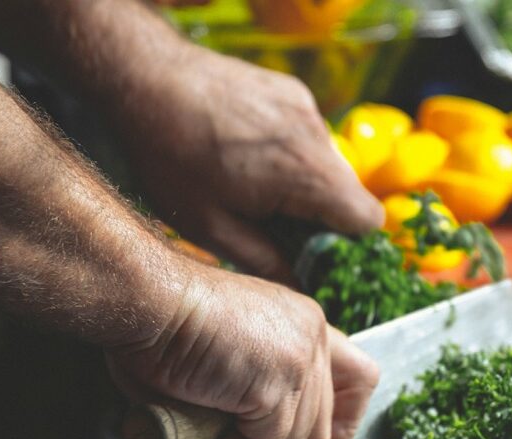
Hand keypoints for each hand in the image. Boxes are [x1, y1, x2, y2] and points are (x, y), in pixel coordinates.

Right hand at [106, 265, 378, 438]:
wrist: (145, 299)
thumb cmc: (162, 321)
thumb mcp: (229, 348)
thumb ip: (256, 386)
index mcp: (305, 322)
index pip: (359, 378)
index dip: (344, 422)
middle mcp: (312, 337)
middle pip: (322, 426)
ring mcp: (299, 361)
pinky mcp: (275, 387)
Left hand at [116, 43, 382, 281]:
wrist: (144, 79)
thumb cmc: (169, 156)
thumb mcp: (210, 226)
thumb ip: (263, 261)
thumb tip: (297, 287)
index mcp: (304, 172)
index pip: (367, 219)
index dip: (347, 244)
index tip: (313, 254)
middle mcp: (315, 134)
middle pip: (349, 193)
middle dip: (321, 217)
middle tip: (275, 228)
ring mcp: (305, 107)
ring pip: (329, 165)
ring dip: (304, 185)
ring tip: (255, 189)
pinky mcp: (291, 91)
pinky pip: (309, 136)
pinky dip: (291, 155)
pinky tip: (249, 158)